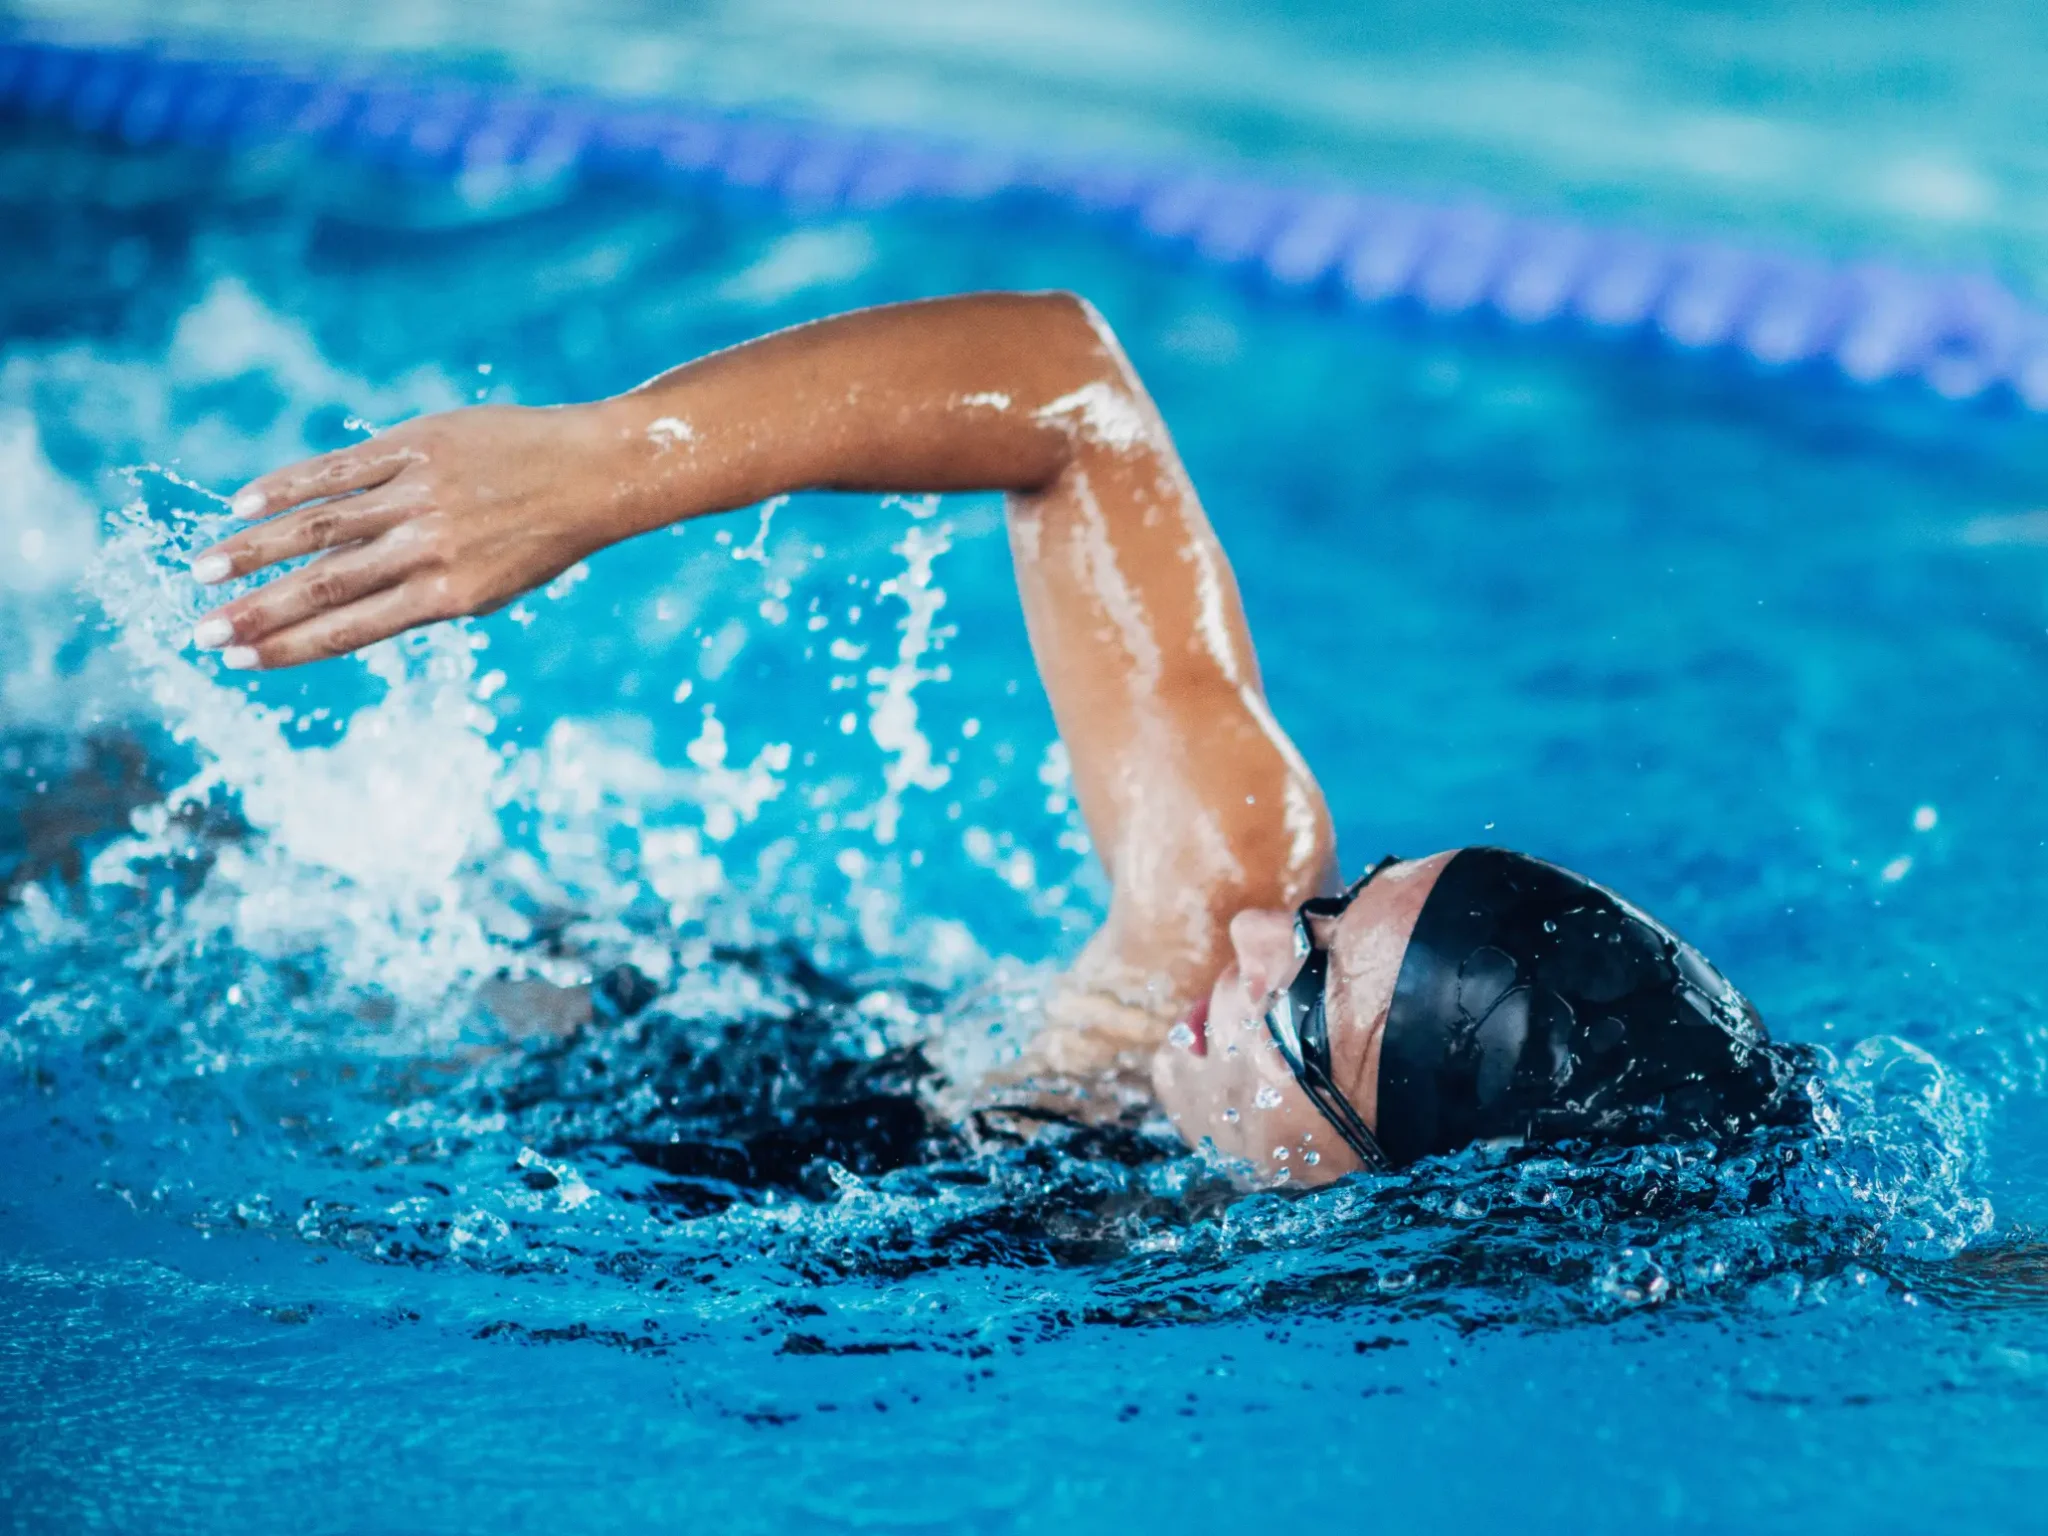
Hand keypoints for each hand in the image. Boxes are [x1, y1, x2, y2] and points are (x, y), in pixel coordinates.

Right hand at [190, 402, 631, 669]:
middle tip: (202, 631)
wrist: (597, 472)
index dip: (292, 646)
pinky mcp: (417, 446)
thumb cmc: (543, 535)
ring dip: (256, 549)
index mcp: (450, 594)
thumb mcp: (492, 583)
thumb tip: (345, 598)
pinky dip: (289, 485)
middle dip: (258, 611)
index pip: (353, 628)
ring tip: (206, 568)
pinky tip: (245, 503)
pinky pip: (341, 469)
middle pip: (325, 585)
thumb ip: (423, 591)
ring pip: (321, 526)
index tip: (240, 659)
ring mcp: (420, 495)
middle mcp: (429, 548)